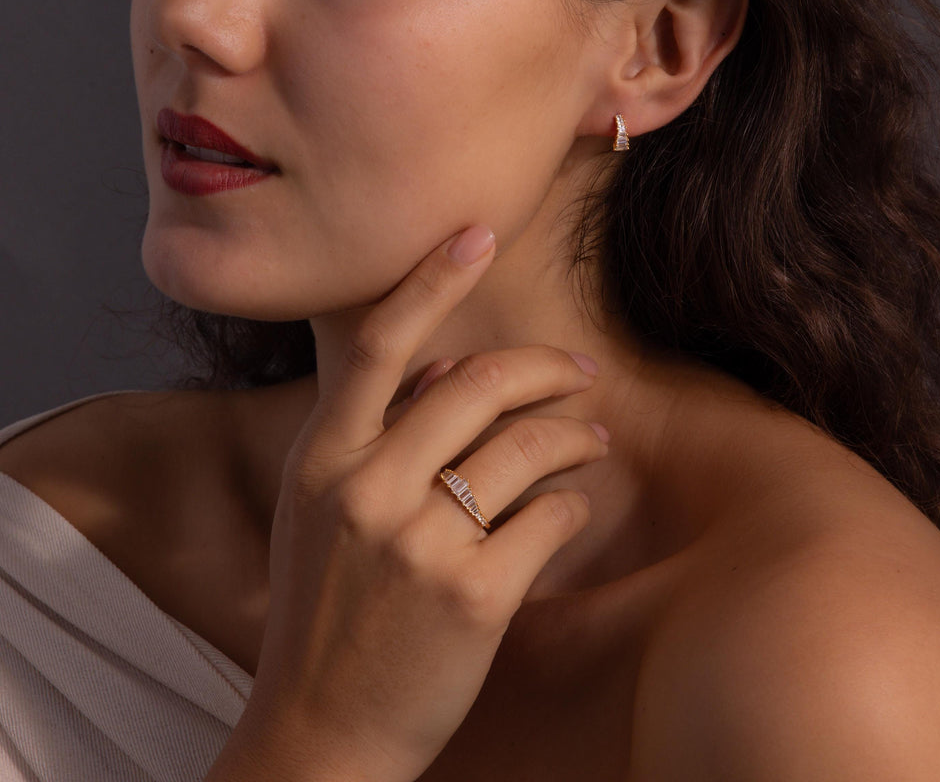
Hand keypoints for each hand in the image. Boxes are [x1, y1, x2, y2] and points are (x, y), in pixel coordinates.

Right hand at [208, 226, 608, 781]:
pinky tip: (569, 508)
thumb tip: (443, 361)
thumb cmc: (326, 610)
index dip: (431, 280)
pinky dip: (571, 504)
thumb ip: (377, 431)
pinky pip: (549, 516)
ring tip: (595, 441)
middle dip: (546, 367)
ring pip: (526, 446)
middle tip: (583, 371)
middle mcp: (365, 488)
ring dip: (576, 435)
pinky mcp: (473, 595)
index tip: (476, 233)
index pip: (380, 345)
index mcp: (323, 458)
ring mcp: (418, 543)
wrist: (319, 732)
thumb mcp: (323, 511)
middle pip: (477, 384)